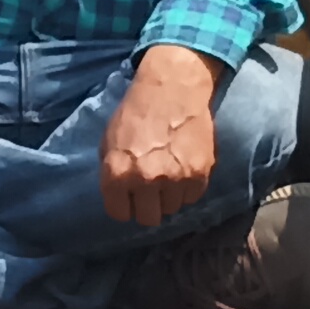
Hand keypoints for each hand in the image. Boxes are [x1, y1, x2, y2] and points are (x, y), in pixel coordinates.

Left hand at [101, 43, 221, 229]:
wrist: (172, 89)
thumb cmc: (135, 113)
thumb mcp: (109, 142)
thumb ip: (113, 174)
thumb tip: (121, 198)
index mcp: (118, 174)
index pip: (120, 214)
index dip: (124, 206)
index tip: (129, 197)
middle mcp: (146, 180)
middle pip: (148, 218)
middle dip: (147, 207)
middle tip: (150, 191)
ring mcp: (175, 178)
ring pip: (172, 209)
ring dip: (169, 197)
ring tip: (168, 175)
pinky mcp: (200, 173)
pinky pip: (192, 197)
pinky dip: (188, 188)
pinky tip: (183, 169)